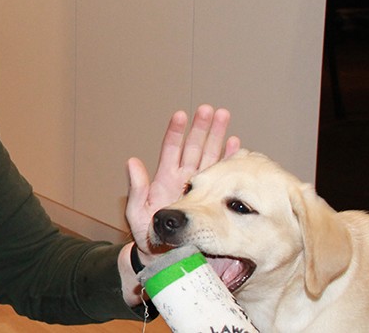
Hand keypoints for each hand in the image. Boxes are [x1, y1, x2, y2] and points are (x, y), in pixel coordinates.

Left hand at [126, 105, 239, 257]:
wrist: (166, 259)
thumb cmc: (149, 237)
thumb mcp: (138, 213)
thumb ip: (137, 189)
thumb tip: (132, 162)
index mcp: (166, 180)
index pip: (172, 151)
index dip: (176, 133)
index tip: (181, 115)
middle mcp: (184, 180)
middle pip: (194, 148)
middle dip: (202, 128)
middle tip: (209, 109)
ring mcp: (200, 188)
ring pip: (210, 157)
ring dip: (217, 137)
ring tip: (224, 116)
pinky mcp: (213, 200)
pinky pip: (223, 177)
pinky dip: (229, 160)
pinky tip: (236, 145)